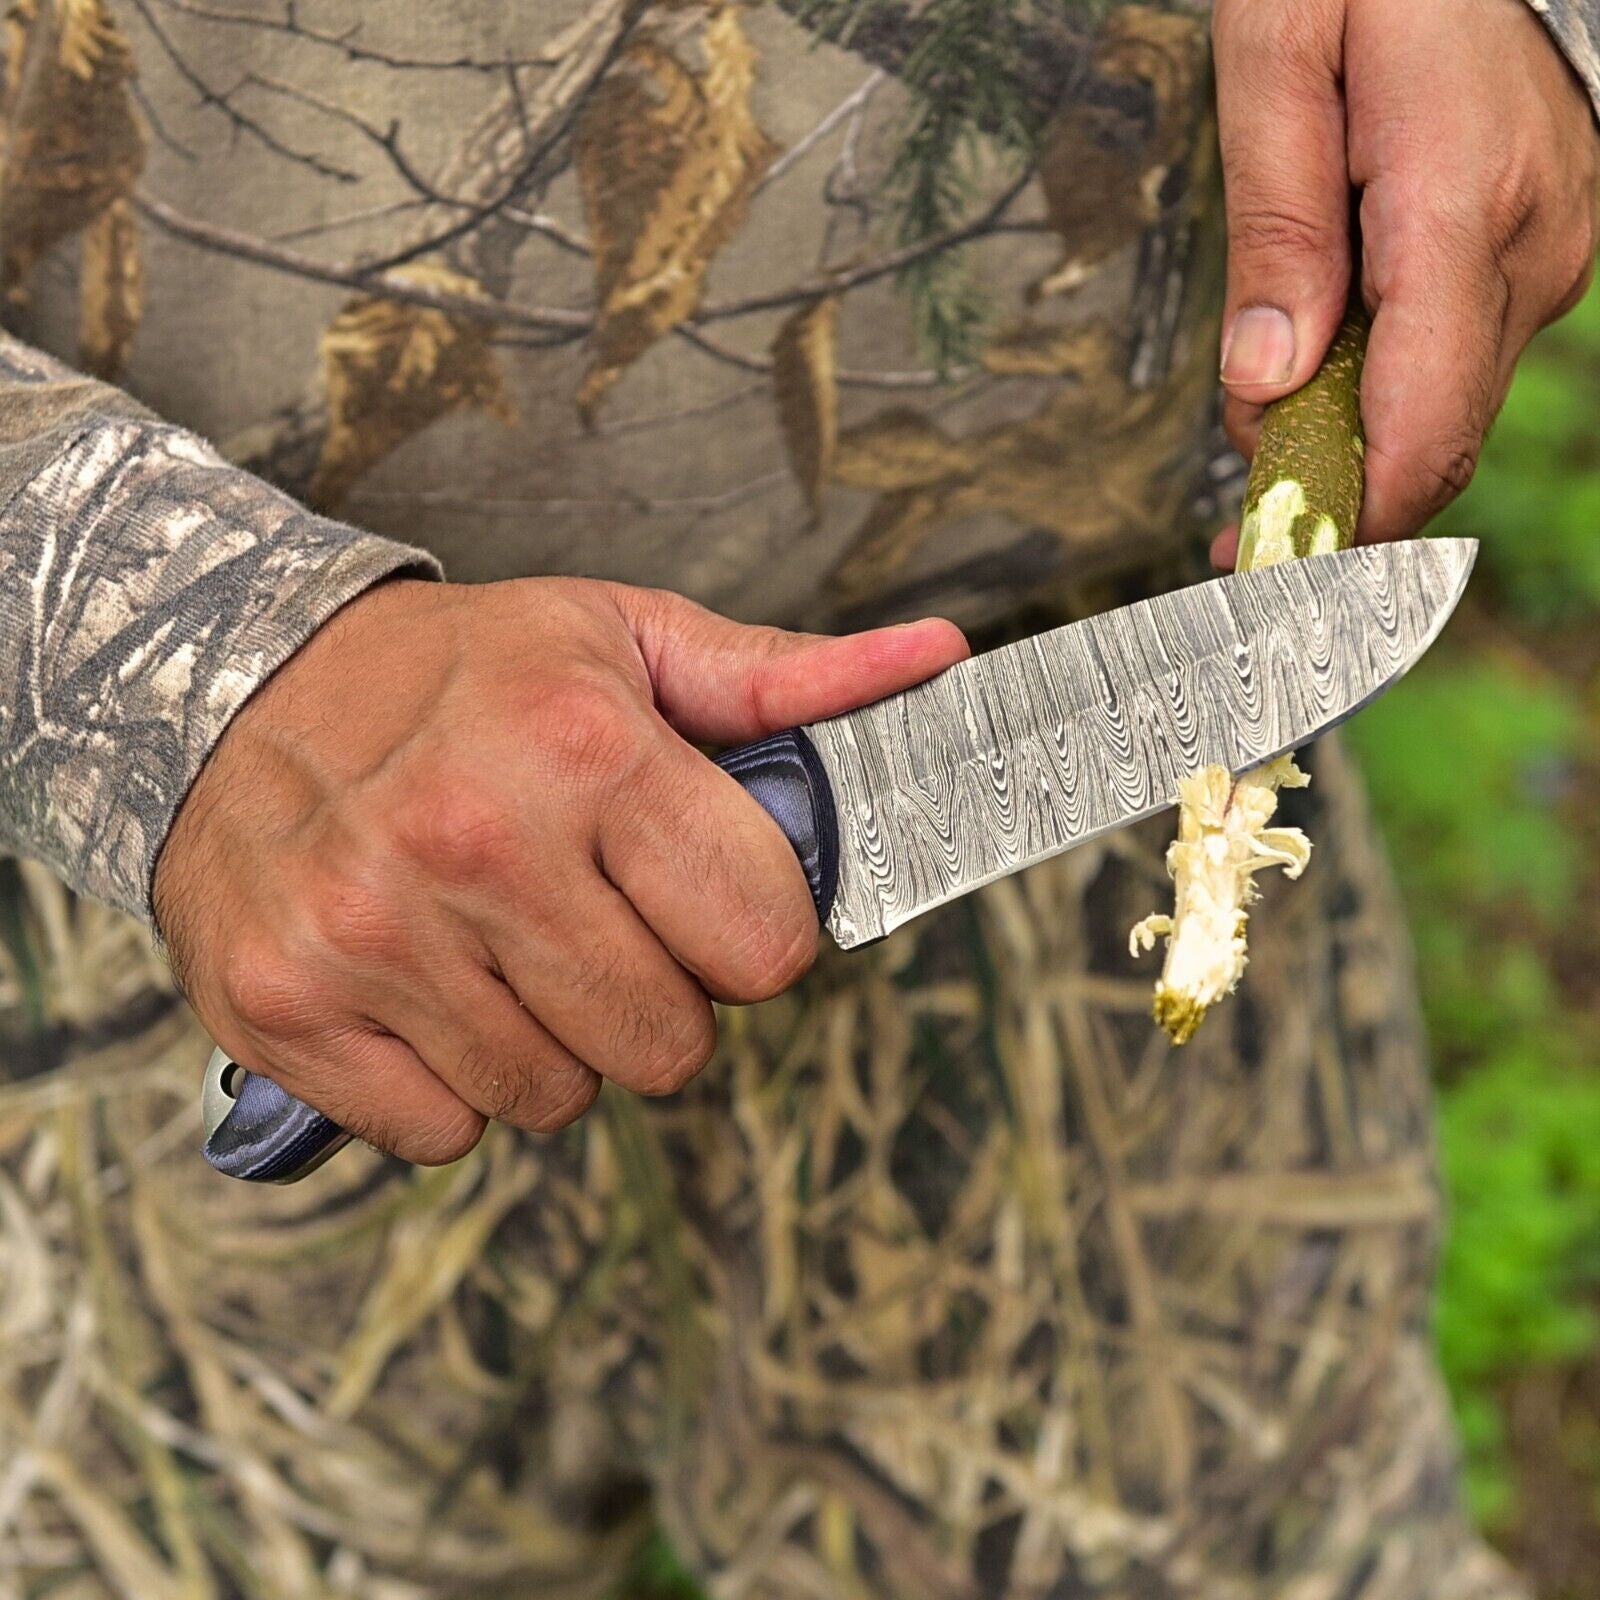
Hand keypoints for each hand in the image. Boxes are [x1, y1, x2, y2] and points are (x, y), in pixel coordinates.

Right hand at [154, 578, 966, 1163]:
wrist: (233, 684)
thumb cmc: (460, 673)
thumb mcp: (624, 640)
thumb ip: (781, 677)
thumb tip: (934, 660)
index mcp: (588, 748)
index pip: (766, 943)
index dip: (751, 936)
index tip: (703, 902)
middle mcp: (477, 843)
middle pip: (669, 1046)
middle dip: (658, 1001)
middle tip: (598, 925)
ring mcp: (374, 936)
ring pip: (555, 1100)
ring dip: (554, 1043)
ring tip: (506, 947)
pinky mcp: (290, 1010)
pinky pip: (442, 1132)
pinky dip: (453, 1084)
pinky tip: (431, 992)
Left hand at [1211, 0, 1597, 561]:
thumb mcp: (1278, 60)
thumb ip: (1273, 230)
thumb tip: (1266, 384)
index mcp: (1462, 205)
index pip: (1422, 426)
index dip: (1349, 524)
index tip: (1273, 578)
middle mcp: (1530, 247)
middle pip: (1430, 442)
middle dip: (1327, 496)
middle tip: (1231, 527)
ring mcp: (1547, 253)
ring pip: (1440, 414)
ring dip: (1345, 442)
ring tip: (1262, 410)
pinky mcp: (1536, 255)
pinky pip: (1452, 367)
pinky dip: (1379, 395)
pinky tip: (1319, 370)